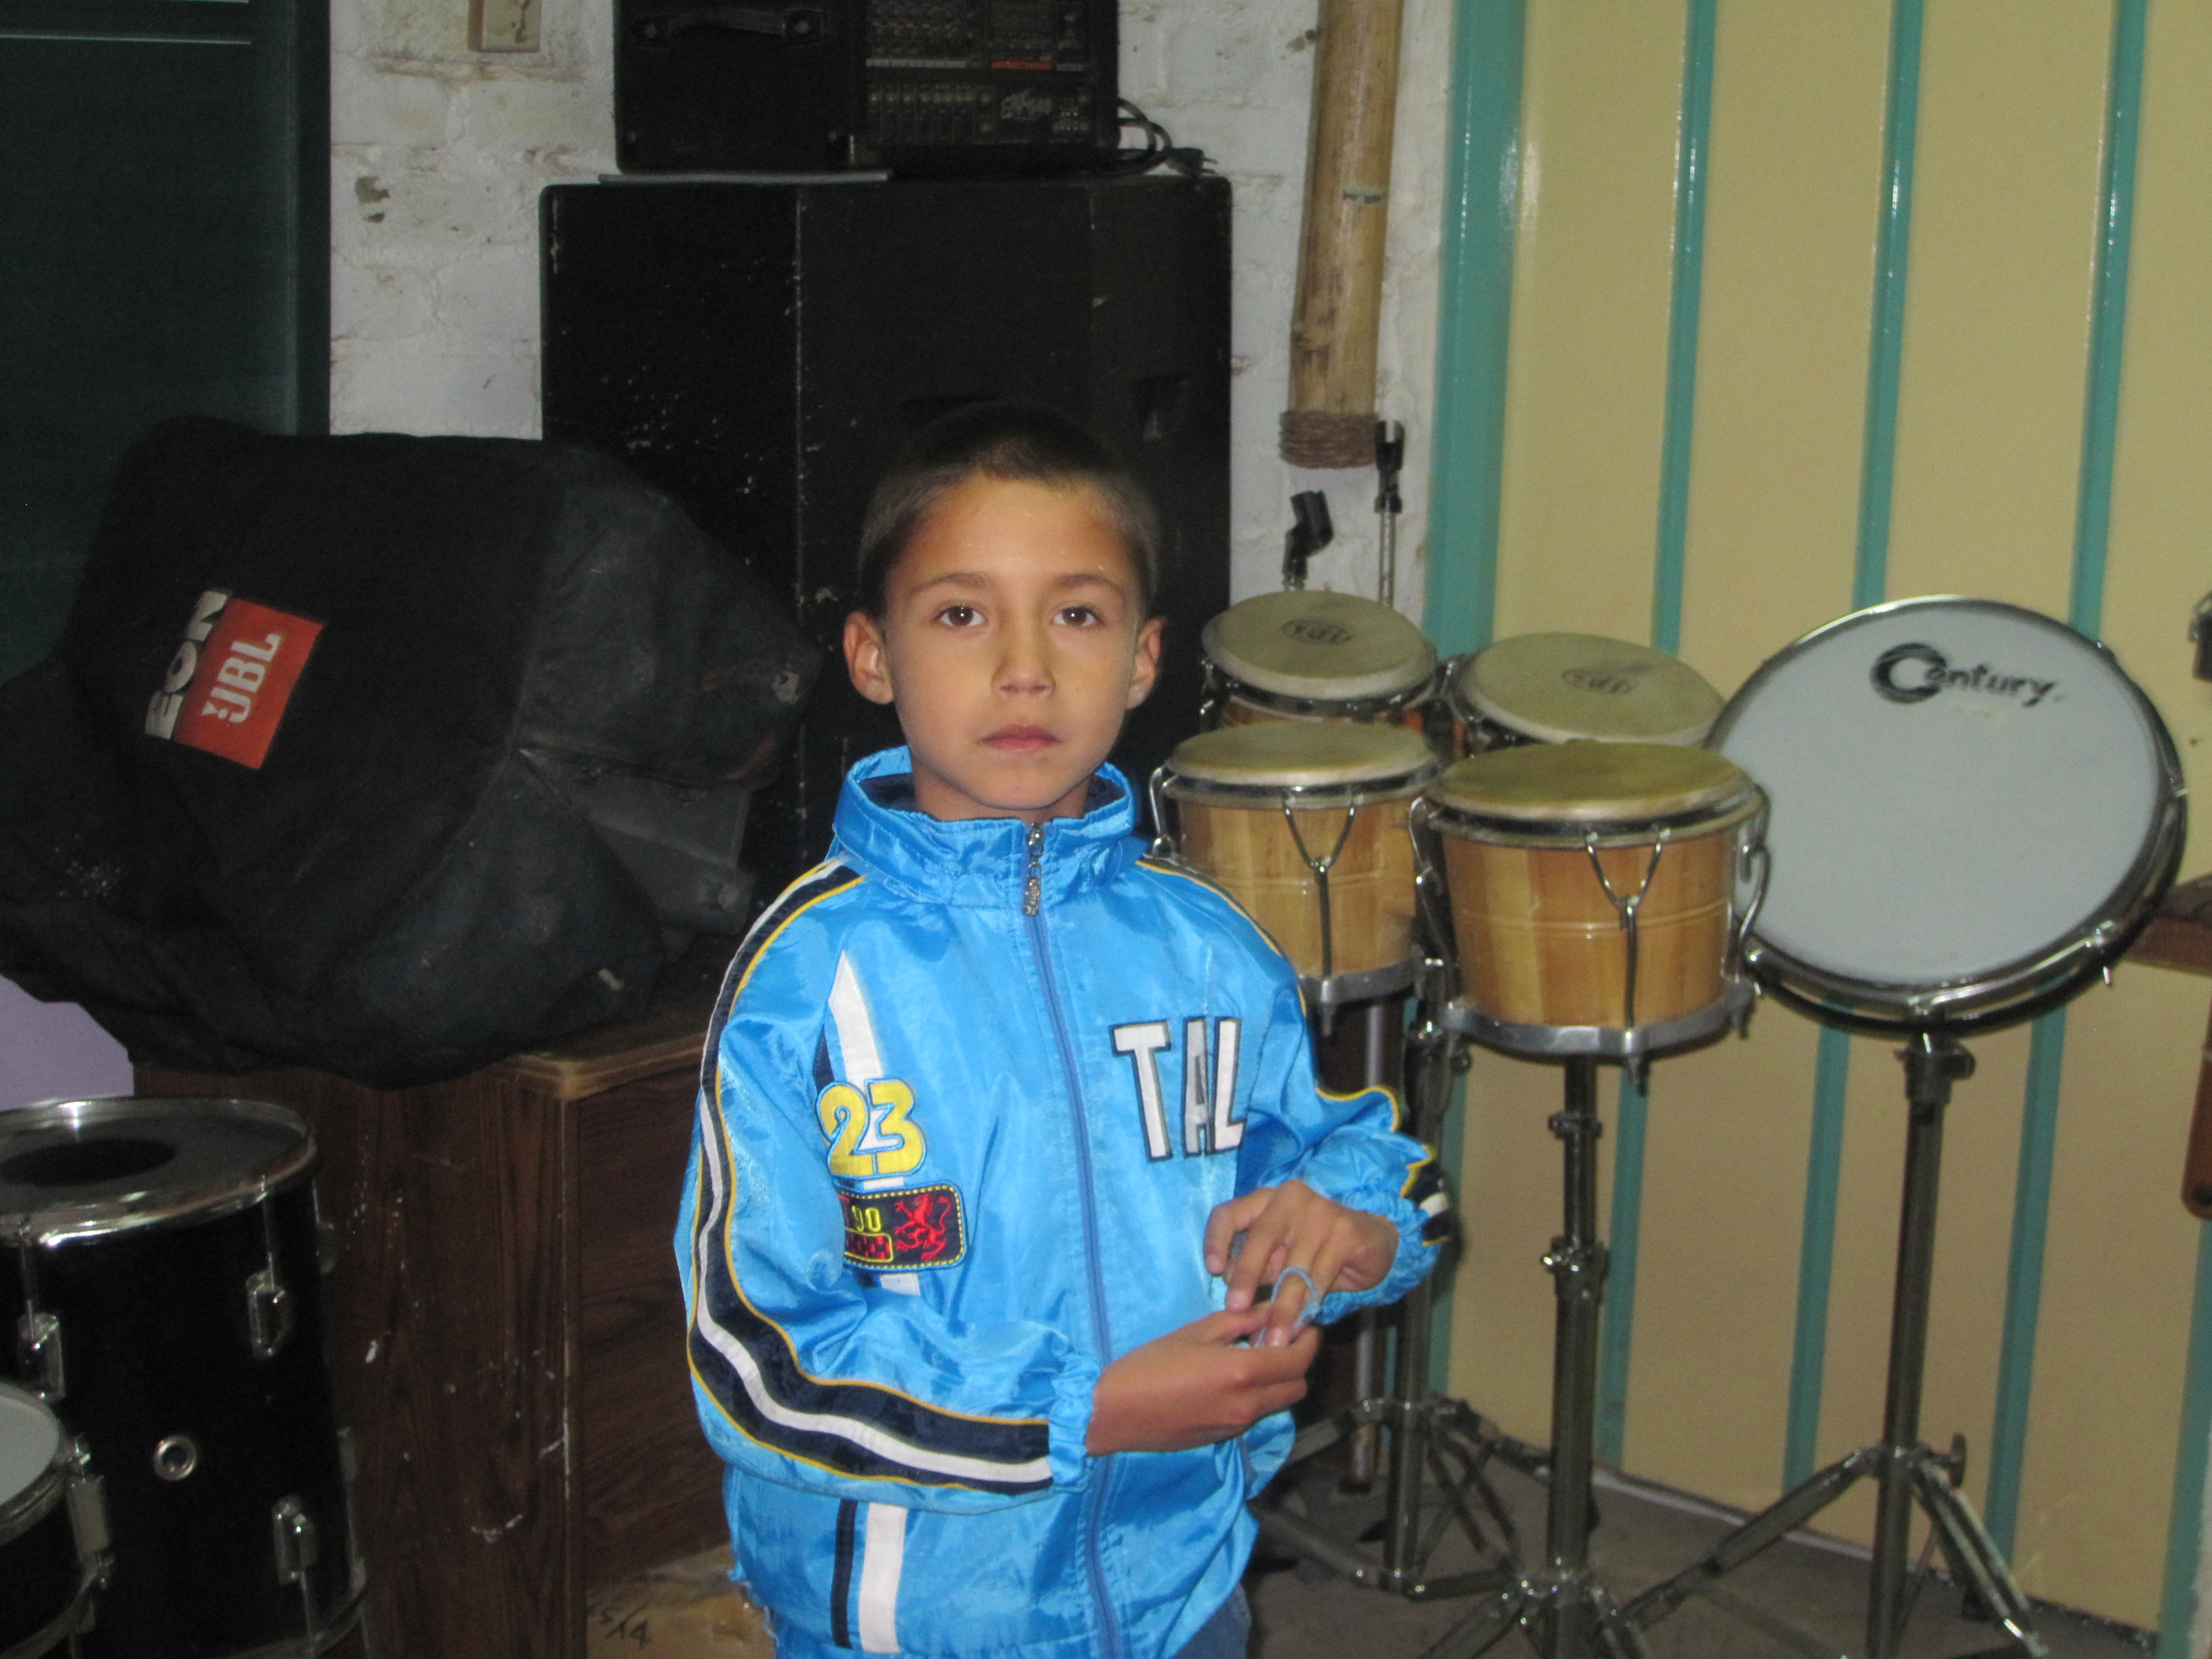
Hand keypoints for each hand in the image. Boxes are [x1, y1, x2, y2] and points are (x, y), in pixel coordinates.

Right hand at [1086, 1307, 1317, 1453]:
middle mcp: (1248, 1405)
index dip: (1309, 1341)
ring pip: (1278, 1403)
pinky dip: (1258, 1396)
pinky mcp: (1223, 1437)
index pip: (1298, 1360)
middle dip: (1298, 1362)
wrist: (1116, 1412)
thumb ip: (1239, 1321)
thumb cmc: (1151, 1364)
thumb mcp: (1196, 1332)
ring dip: (1278, 1381)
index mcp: (1243, 1373)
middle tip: (1281, 1340)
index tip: (1305, 1324)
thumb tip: (1271, 1311)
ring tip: (1255, 1357)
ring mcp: (1237, 1426)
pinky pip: (1255, 1415)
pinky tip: (1233, 1379)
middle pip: (1297, 1387)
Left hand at [1204, 1180, 1399, 1347]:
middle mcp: (1290, 1198)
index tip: (1212, 1270)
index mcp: (1266, 1199)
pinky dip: (1307, 1307)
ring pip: (1292, 1267)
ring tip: (1271, 1337)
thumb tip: (1229, 1288)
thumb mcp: (1281, 1250)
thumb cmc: (1316, 1247)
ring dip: (1281, 1307)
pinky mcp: (1344, 1233)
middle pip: (1260, 1237)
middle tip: (1235, 1308)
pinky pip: (1318, 1278)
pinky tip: (1299, 1327)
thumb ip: (1258, 1261)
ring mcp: (1320, 1212)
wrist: (1373, 1241)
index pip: (1230, 1213)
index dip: (1216, 1240)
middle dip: (1246, 1276)